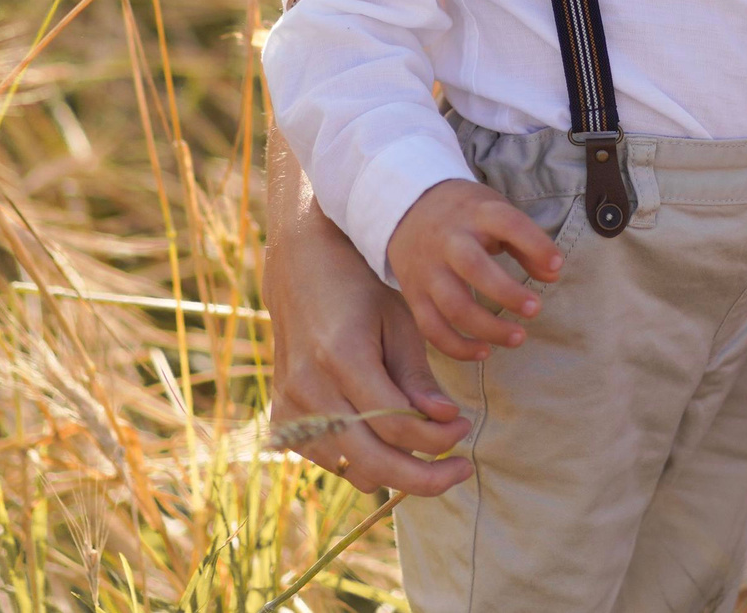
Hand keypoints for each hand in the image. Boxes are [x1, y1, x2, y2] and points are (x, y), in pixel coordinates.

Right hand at [264, 137, 475, 495]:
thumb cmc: (361, 290)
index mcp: (342, 356)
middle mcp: (309, 387)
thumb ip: (418, 377)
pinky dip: (361, 461)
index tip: (466, 427)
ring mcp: (290, 405)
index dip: (438, 438)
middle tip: (460, 471)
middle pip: (373, 461)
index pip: (396, 425)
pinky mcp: (281, 415)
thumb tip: (445, 421)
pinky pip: (328, 460)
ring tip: (428, 451)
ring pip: (351, 468)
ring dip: (395, 470)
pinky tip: (388, 442)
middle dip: (425, 477)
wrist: (301, 269)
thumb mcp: (400, 321)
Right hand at [384, 177, 564, 361]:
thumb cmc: (465, 215)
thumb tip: (553, 274)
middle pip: (473, 268)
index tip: (557, 264)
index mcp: (476, 213)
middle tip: (536, 309)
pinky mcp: (414, 294)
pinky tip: (485, 352)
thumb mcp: (496, 212)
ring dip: (487, 327)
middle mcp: (448, 240)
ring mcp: (428, 269)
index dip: (534, 243)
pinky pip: (431, 327)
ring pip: (453, 305)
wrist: (406, 209)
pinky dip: (457, 347)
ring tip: (519, 337)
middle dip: (506, 292)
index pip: (507, 223)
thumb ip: (526, 242)